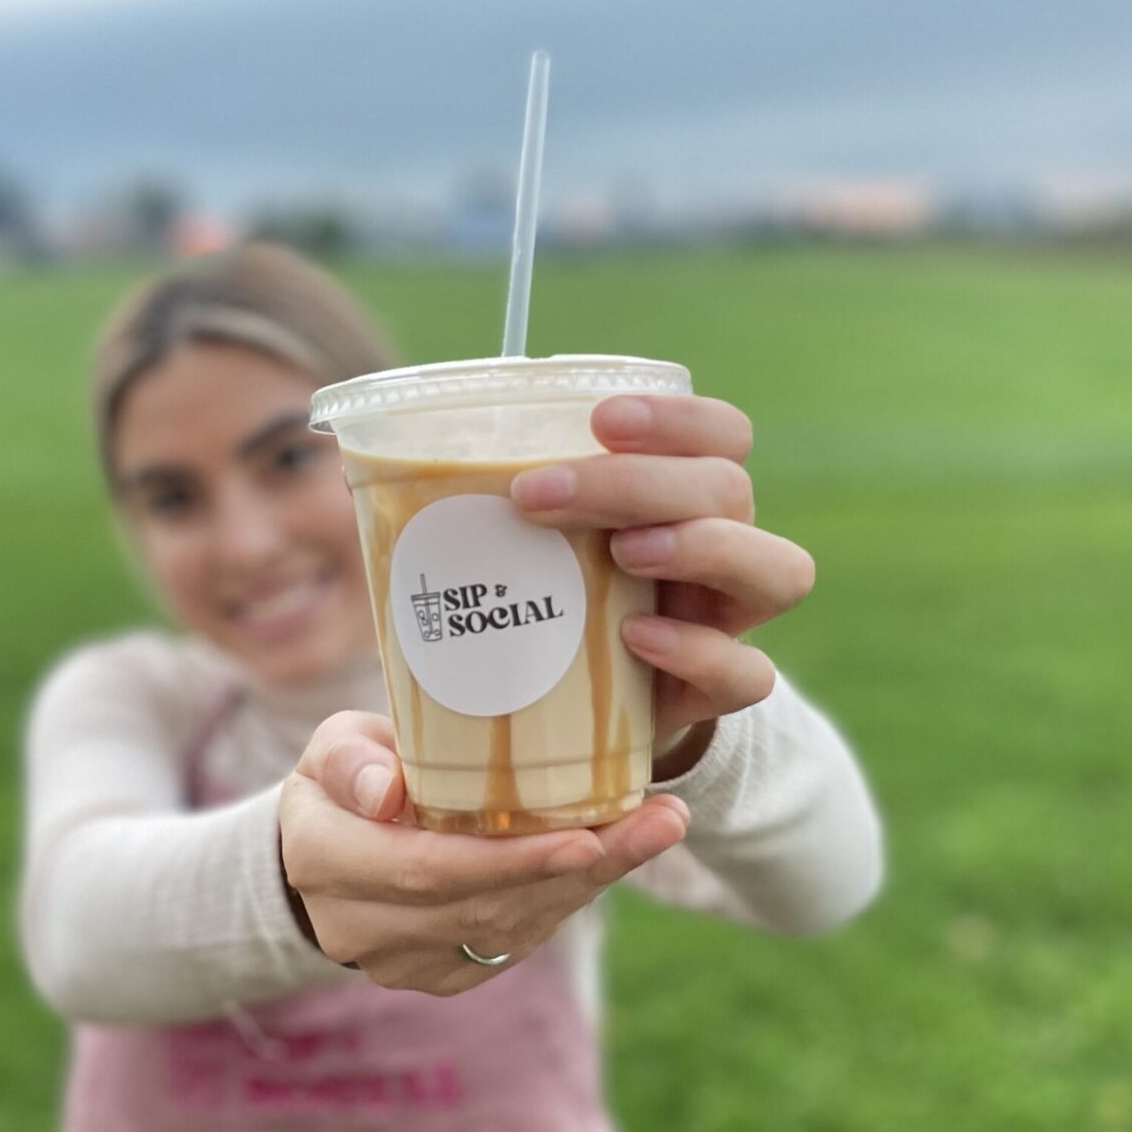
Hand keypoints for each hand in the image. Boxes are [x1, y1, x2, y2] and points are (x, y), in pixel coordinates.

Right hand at [279, 712, 690, 996]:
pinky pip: (516, 941)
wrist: (327, 847)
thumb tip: (386, 792)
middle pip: (483, 905)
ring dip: (589, 882)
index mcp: (322, 860)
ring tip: (658, 829)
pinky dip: (568, 897)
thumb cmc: (346, 776)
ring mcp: (401, 963)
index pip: (426, 867)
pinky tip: (616, 856)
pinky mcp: (440, 977)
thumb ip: (351, 760)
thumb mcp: (334, 745)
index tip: (585, 836)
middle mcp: (357, 927)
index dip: (509, 860)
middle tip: (661, 823)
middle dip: (578, 867)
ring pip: (509, 928)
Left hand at [509, 393, 815, 773]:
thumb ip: (480, 491)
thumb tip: (353, 432)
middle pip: (730, 490)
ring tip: (624, 553)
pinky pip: (746, 674)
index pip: (723, 434)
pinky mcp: (713, 691)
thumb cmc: (545, 601)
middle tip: (540, 495)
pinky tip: (634, 641)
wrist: (577, 715)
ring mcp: (728, 620)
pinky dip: (697, 652)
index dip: (678, 418)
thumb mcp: (521, 539)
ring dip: (702, 548)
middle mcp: (724, 548)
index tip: (601, 416)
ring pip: (778, 570)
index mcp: (685, 496)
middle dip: (638, 482)